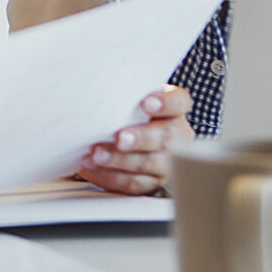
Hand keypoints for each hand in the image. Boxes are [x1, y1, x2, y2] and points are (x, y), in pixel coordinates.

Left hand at [76, 85, 193, 194]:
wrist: (121, 134)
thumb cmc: (126, 111)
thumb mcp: (129, 99)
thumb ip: (124, 95)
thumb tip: (96, 88)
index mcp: (174, 109)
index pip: (179, 102)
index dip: (165, 103)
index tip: (146, 103)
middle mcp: (177, 136)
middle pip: (167, 137)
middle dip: (141, 138)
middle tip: (119, 138)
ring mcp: (167, 161)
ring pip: (149, 163)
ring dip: (120, 160)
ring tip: (96, 154)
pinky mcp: (151, 182)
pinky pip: (133, 183)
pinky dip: (110, 176)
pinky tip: (92, 167)